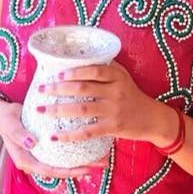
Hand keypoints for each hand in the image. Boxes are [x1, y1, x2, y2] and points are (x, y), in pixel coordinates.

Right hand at [0, 101, 105, 178]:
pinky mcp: (47, 147)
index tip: (86, 169)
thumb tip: (32, 144)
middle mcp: (36, 161)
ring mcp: (42, 155)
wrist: (2, 114)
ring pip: (64, 162)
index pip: (50, 171)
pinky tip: (92, 143)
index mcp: (26, 161)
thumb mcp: (10, 124)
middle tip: (102, 163)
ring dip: (83, 161)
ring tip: (103, 156)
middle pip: (62, 169)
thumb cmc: (6, 118)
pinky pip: (64, 152)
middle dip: (82, 168)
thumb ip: (19, 134)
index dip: (69, 172)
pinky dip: (78, 149)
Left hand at [35, 61, 176, 145]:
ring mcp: (113, 110)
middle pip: (83, 88)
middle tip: (40, 89)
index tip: (56, 74)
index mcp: (117, 76)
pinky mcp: (112, 127)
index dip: (74, 71)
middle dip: (58, 89)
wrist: (152, 118)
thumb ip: (106, 68)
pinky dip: (69, 135)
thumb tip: (81, 57)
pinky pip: (87, 131)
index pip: (94, 70)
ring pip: (81, 109)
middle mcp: (116, 91)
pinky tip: (54, 136)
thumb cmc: (133, 95)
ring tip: (40, 109)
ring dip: (58, 110)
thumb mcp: (124, 77)